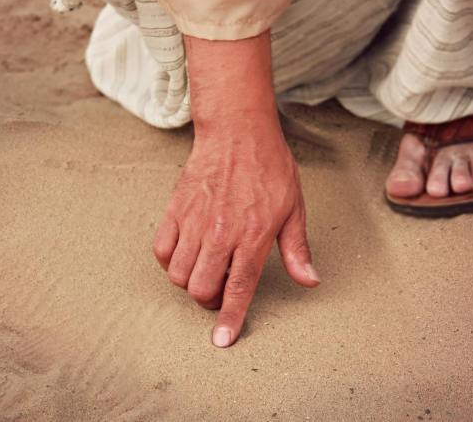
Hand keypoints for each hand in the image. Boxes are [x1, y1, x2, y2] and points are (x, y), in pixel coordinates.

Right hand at [153, 31, 319, 346]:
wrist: (238, 132)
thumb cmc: (270, 168)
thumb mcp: (293, 208)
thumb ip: (296, 249)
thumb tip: (309, 280)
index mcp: (253, 236)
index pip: (238, 288)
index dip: (230, 318)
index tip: (222, 340)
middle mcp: (221, 233)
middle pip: (202, 288)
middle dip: (209, 301)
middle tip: (219, 291)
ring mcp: (194, 221)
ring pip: (180, 274)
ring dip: (190, 282)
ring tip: (203, 271)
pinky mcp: (176, 209)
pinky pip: (162, 250)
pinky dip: (170, 261)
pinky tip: (185, 254)